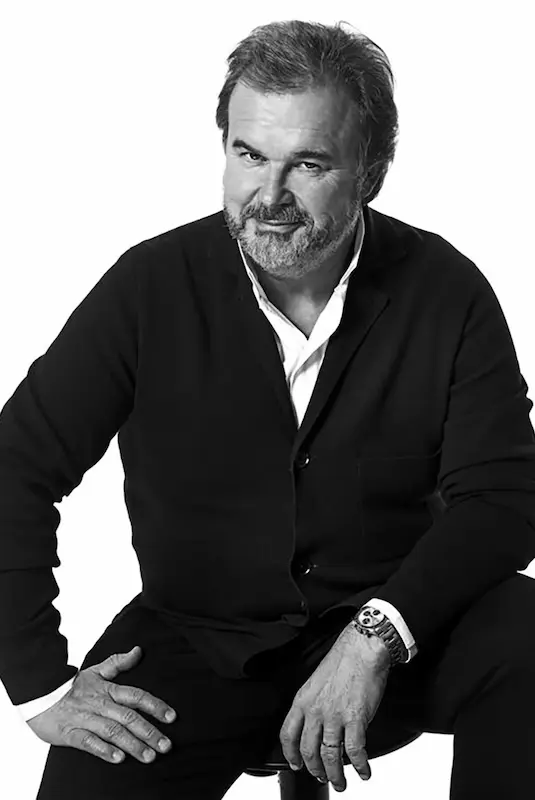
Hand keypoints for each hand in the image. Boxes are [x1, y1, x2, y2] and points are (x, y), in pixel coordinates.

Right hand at [26, 645, 176, 764]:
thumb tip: (139, 650)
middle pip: (129, 717)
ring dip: (132, 744)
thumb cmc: (71, 685)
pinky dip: (103, 750)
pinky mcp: (70, 733)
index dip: (155, 706)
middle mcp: (100, 704)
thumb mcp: (96, 670)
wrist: (39, 692)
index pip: (137, 696)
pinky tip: (118, 758)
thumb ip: (119, 662)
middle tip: (167, 746)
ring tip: (149, 756)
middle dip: (149, 732)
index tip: (172, 717)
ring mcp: (85, 719)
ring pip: (113, 731)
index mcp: (108, 690)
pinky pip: (88, 742)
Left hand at [279, 626, 389, 791]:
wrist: (362, 647)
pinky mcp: (356, 718)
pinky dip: (360, 766)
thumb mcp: (316, 681)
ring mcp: (335, 715)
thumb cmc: (343, 660)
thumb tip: (317, 724)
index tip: (296, 764)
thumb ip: (313, 703)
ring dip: (336, 775)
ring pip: (330, 756)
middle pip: (308, 751)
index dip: (290, 754)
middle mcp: (316, 710)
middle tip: (322, 777)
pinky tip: (363, 771)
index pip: (288, 734)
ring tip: (341, 782)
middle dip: (315, 770)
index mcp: (303, 699)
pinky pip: (355, 751)